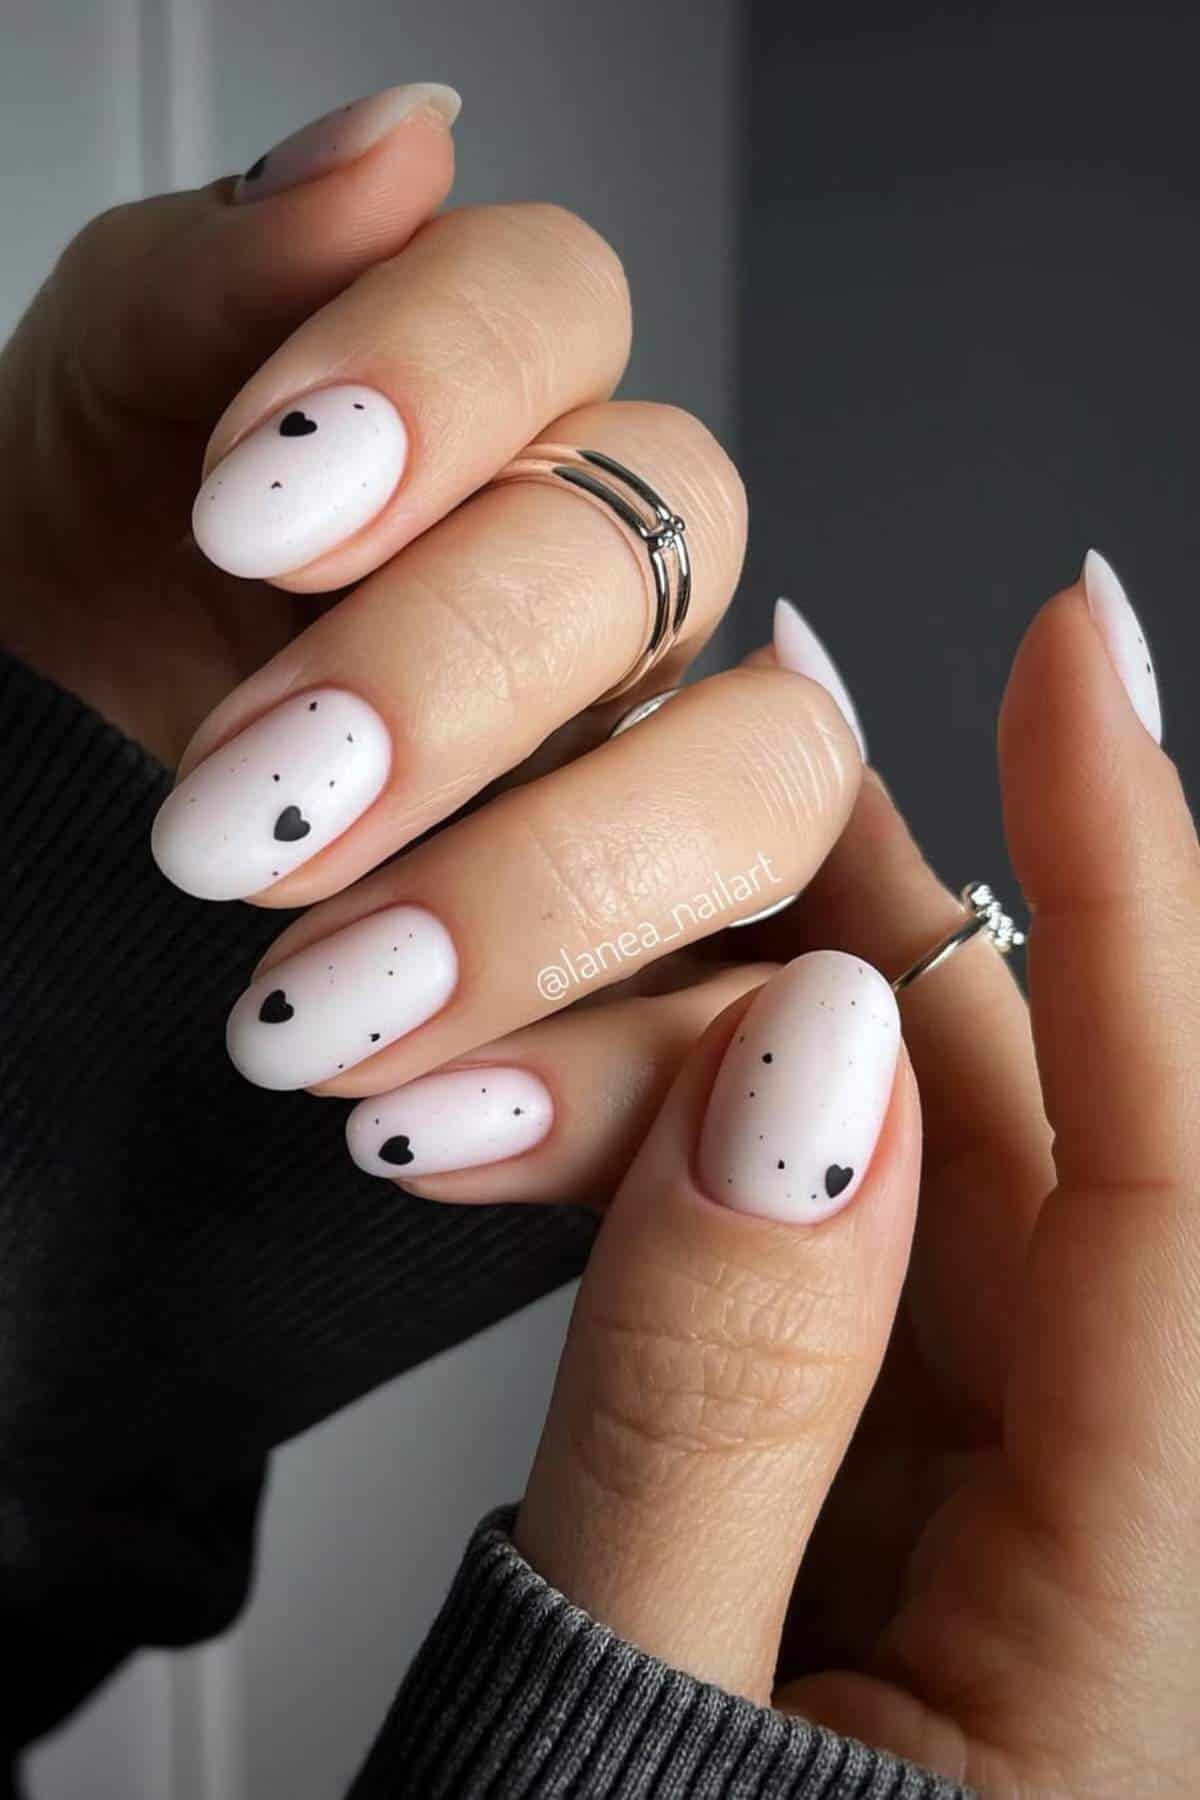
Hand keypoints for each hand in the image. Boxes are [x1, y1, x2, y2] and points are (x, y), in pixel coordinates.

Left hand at [0, 85, 867, 1108]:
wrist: (53, 816)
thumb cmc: (72, 608)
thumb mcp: (94, 432)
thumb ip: (223, 285)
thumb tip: (393, 150)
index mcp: (477, 416)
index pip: (557, 313)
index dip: (439, 386)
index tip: (253, 511)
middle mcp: (598, 587)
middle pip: (667, 560)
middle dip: (460, 679)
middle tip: (250, 806)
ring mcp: (653, 779)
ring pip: (761, 786)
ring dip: (556, 897)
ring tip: (313, 1010)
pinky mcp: (666, 974)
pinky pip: (726, 1020)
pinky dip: (602, 1084)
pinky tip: (425, 1127)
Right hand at [512, 568, 1199, 1796]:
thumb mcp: (628, 1715)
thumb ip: (717, 1399)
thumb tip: (788, 1068)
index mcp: (1146, 1666)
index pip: (1184, 1197)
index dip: (1142, 898)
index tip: (1079, 660)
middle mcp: (1123, 1573)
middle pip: (1035, 1156)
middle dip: (855, 938)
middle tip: (711, 769)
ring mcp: (1012, 1537)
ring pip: (922, 1197)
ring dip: (748, 1049)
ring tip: (574, 940)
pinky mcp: (905, 1519)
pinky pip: (844, 1282)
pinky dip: (716, 1176)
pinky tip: (599, 1099)